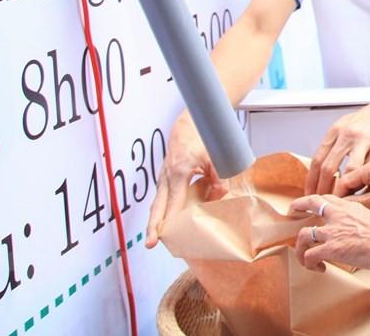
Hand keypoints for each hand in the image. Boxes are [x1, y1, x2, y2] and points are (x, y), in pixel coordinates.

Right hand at [145, 112, 228, 247]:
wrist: (188, 126)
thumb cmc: (202, 140)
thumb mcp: (215, 157)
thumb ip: (219, 178)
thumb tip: (219, 197)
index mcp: (179, 171)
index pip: (173, 201)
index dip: (169, 218)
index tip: (165, 234)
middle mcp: (167, 176)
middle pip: (158, 206)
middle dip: (153, 226)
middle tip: (150, 244)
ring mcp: (163, 177)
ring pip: (156, 203)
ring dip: (154, 221)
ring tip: (153, 239)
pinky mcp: (164, 178)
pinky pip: (160, 198)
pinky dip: (159, 211)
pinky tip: (162, 223)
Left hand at [290, 194, 369, 271]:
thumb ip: (358, 218)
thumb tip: (355, 227)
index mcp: (348, 206)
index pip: (327, 197)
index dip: (316, 200)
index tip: (311, 204)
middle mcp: (337, 215)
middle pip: (310, 203)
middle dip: (298, 206)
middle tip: (292, 211)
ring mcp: (332, 232)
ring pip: (303, 235)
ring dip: (300, 248)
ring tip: (304, 257)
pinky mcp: (331, 249)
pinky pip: (309, 256)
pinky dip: (309, 263)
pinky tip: (319, 268)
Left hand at [305, 101, 369, 194]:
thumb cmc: (366, 119)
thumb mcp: (344, 125)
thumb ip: (333, 143)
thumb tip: (321, 164)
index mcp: (335, 131)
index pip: (317, 158)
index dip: (311, 179)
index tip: (309, 192)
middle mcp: (346, 135)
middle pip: (328, 166)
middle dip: (322, 188)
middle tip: (321, 201)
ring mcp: (362, 141)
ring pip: (348, 170)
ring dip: (343, 188)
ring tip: (340, 199)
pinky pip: (368, 169)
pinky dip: (363, 182)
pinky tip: (360, 190)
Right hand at [334, 160, 369, 214]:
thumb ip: (356, 202)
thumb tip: (339, 206)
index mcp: (369, 167)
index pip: (344, 180)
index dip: (338, 196)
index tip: (333, 209)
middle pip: (353, 186)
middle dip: (354, 201)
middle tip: (354, 213)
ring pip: (362, 191)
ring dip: (365, 204)